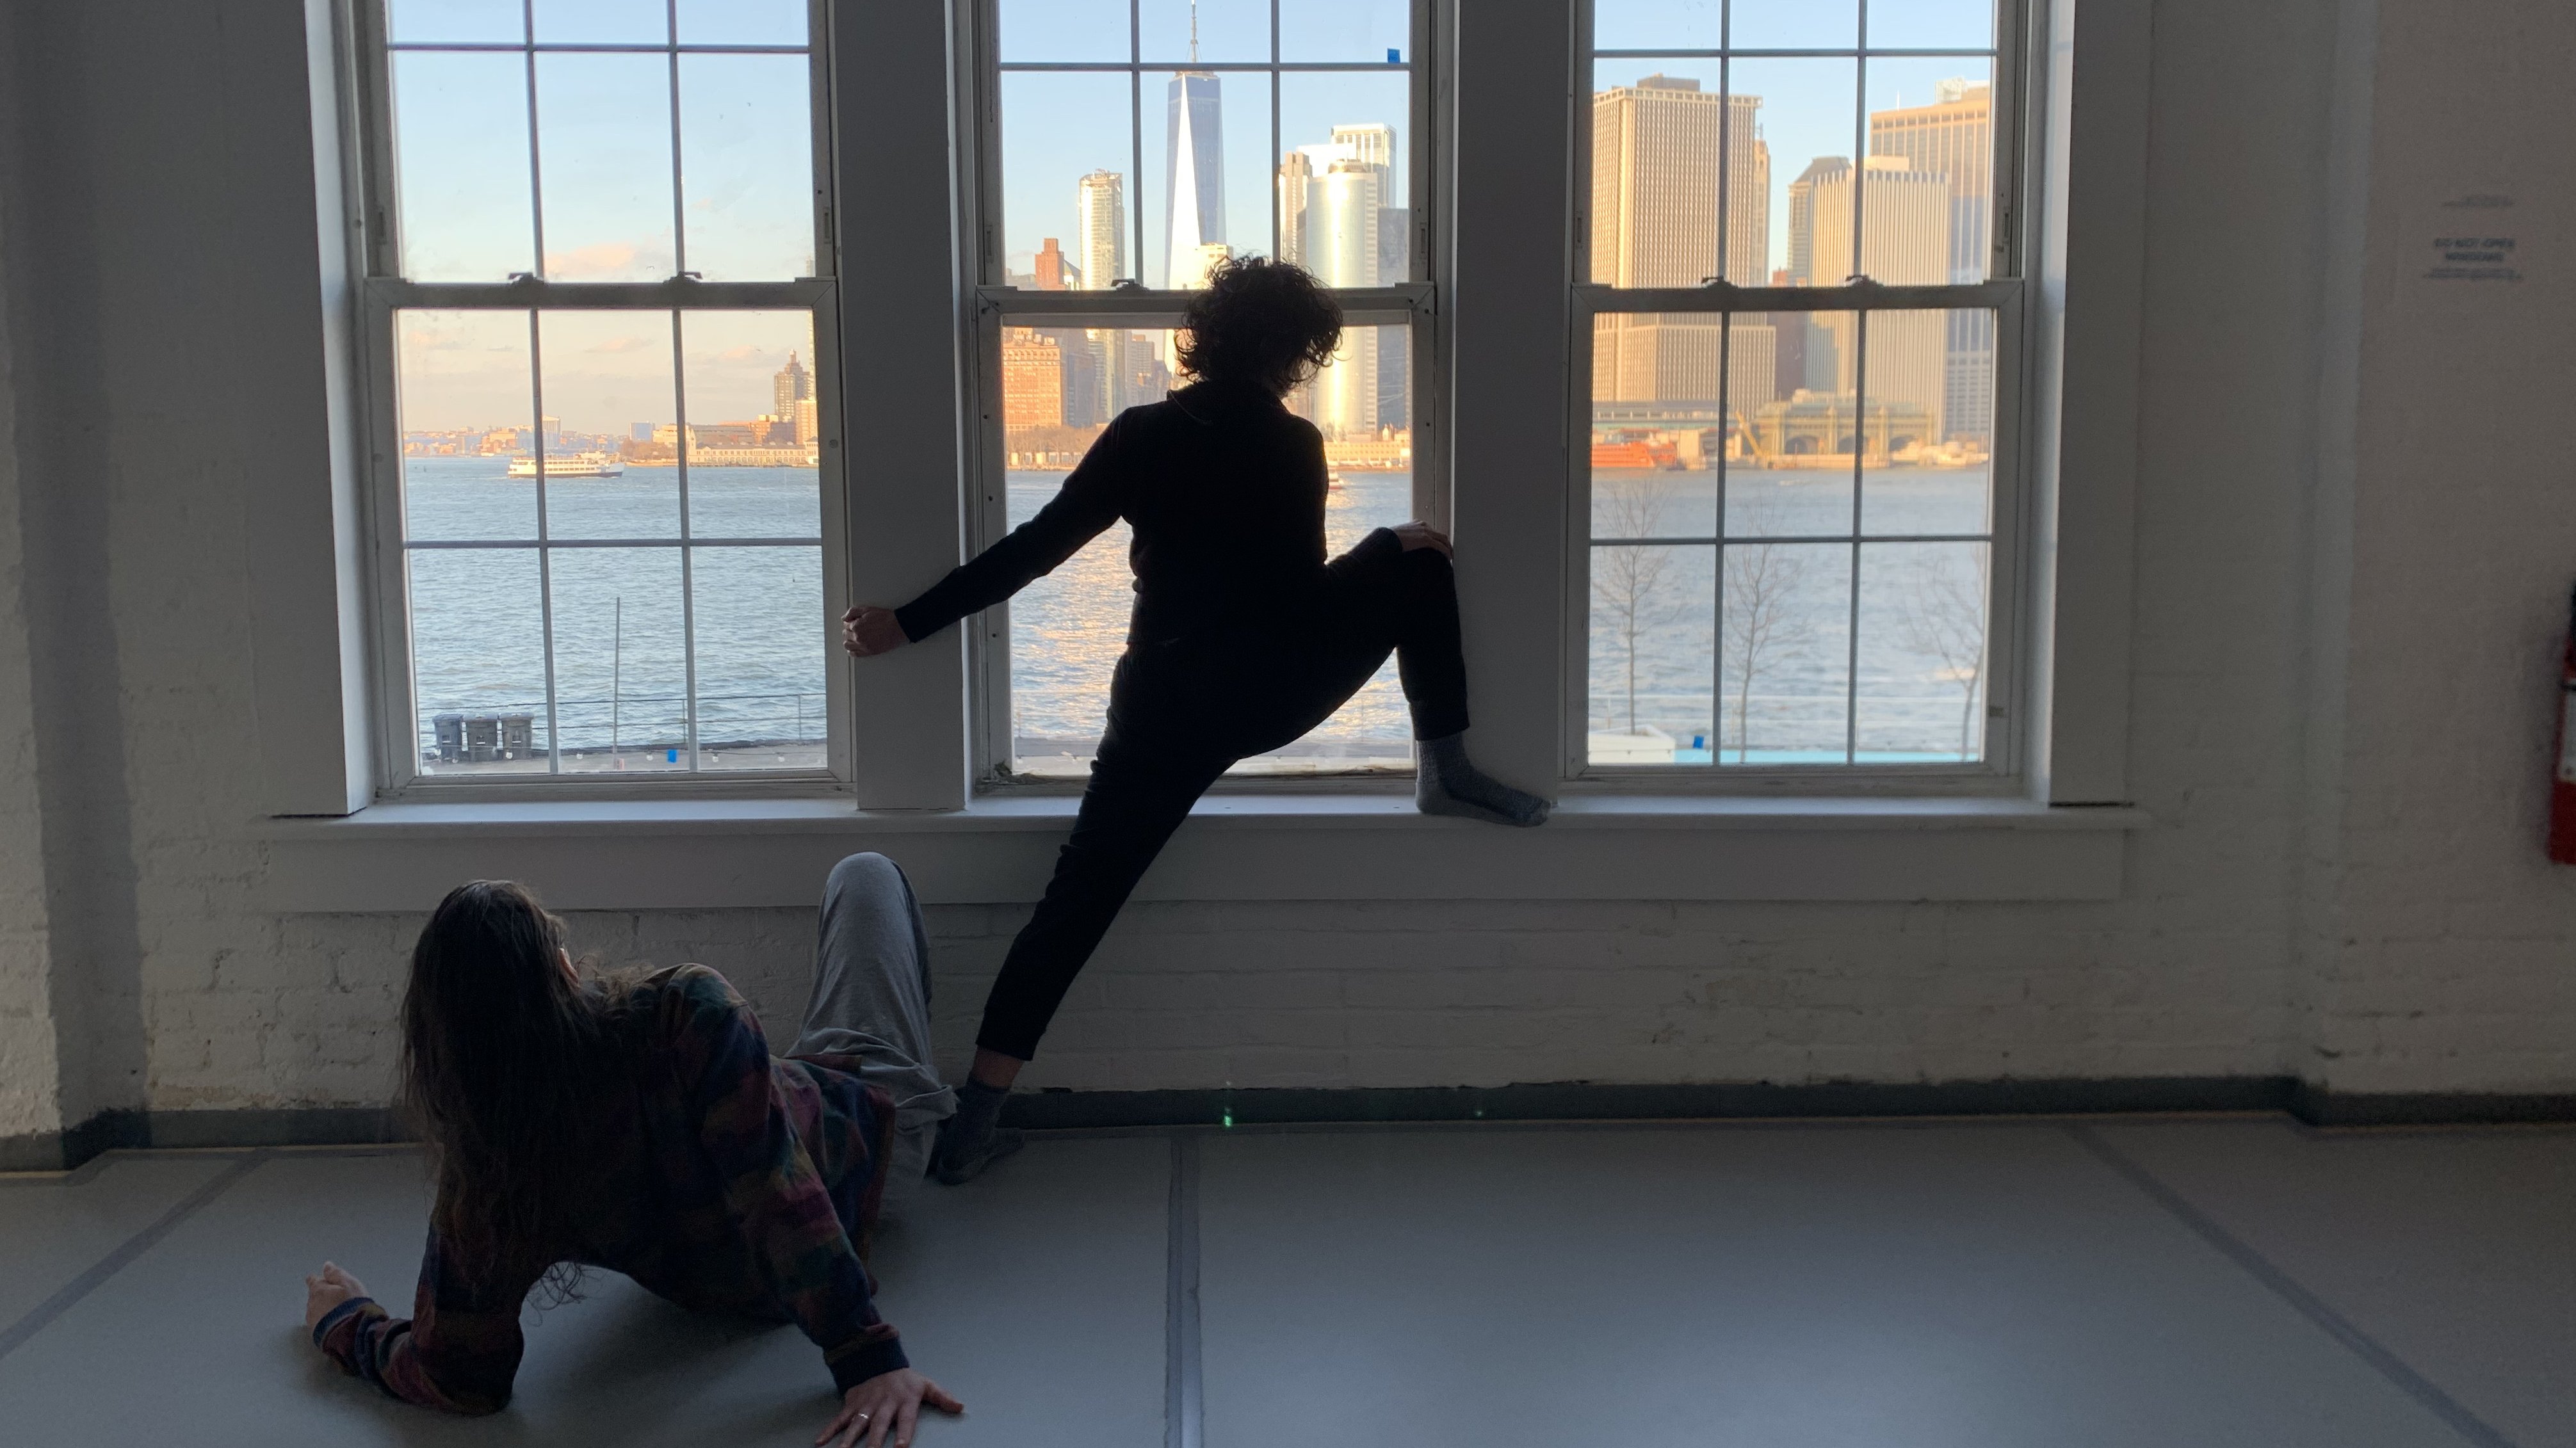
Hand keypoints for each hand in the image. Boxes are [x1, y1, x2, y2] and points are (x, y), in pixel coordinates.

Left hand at [303, 1262, 367, 1331]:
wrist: (350, 1333)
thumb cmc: (352, 1305)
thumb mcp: (349, 1284)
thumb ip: (336, 1274)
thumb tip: (327, 1265)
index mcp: (319, 1290)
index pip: (313, 1281)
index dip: (316, 1279)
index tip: (317, 1279)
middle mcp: (312, 1304)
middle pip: (313, 1296)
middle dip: (321, 1295)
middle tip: (333, 1296)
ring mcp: (312, 1320)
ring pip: (315, 1311)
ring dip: (322, 1309)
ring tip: (334, 1311)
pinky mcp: (315, 1334)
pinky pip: (318, 1324)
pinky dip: (324, 1321)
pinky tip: (332, 1323)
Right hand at [819, 1369, 963, 1447]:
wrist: (877, 1359)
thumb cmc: (905, 1379)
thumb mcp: (925, 1384)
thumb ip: (942, 1397)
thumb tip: (961, 1407)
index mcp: (904, 1400)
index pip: (905, 1419)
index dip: (903, 1433)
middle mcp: (884, 1403)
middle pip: (878, 1425)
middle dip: (873, 1443)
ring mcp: (866, 1405)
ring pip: (856, 1424)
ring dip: (848, 1440)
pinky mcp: (852, 1404)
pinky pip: (839, 1419)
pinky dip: (829, 1430)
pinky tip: (820, 1442)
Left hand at [841, 605, 907, 657]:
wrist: (897, 627)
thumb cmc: (885, 618)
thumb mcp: (867, 609)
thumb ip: (852, 612)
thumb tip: (844, 617)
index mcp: (856, 626)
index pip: (846, 625)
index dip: (850, 622)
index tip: (854, 621)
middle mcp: (858, 637)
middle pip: (845, 635)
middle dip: (849, 630)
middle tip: (855, 628)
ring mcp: (863, 646)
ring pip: (847, 645)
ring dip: (849, 640)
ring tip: (854, 637)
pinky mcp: (869, 652)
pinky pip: (855, 654)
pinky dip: (852, 651)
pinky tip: (854, 647)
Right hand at [1390, 520, 1451, 557]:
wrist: (1385, 539)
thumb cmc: (1388, 541)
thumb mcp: (1398, 538)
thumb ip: (1406, 540)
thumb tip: (1405, 549)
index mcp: (1416, 524)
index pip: (1432, 531)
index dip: (1437, 540)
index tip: (1439, 548)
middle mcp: (1423, 525)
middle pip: (1440, 535)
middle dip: (1446, 544)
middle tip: (1448, 553)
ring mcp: (1425, 531)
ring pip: (1443, 539)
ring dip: (1448, 548)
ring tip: (1450, 557)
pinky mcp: (1425, 539)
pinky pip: (1441, 546)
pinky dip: (1446, 552)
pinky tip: (1448, 559)